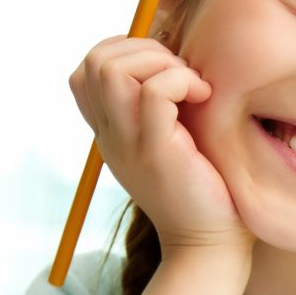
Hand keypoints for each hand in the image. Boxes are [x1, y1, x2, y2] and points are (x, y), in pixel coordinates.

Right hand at [68, 37, 245, 261]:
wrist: (209, 245)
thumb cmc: (204, 188)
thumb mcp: (172, 140)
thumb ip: (162, 104)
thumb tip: (175, 56)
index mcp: (111, 132)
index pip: (86, 71)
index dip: (123, 52)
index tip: (165, 69)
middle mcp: (111, 135)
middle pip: (95, 62)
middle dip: (143, 49)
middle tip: (181, 75)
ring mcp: (128, 143)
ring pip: (113, 70)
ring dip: (159, 62)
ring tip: (191, 86)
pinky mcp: (156, 152)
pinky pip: (153, 93)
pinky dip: (181, 80)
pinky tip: (204, 97)